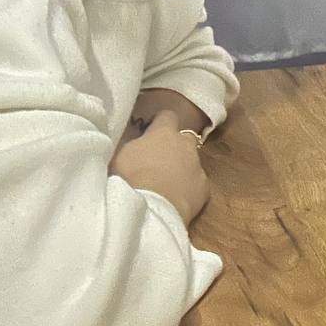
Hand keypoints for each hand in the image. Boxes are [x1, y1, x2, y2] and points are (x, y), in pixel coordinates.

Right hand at [109, 109, 210, 224]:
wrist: (151, 209)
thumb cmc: (129, 179)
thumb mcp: (120, 156)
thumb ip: (133, 146)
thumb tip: (136, 145)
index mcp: (163, 133)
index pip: (167, 115)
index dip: (160, 123)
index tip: (152, 130)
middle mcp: (185, 145)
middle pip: (185, 138)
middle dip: (175, 146)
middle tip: (159, 160)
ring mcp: (198, 166)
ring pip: (192, 162)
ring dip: (182, 169)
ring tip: (166, 184)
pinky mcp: (205, 188)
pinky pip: (197, 184)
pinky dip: (189, 189)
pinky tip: (176, 200)